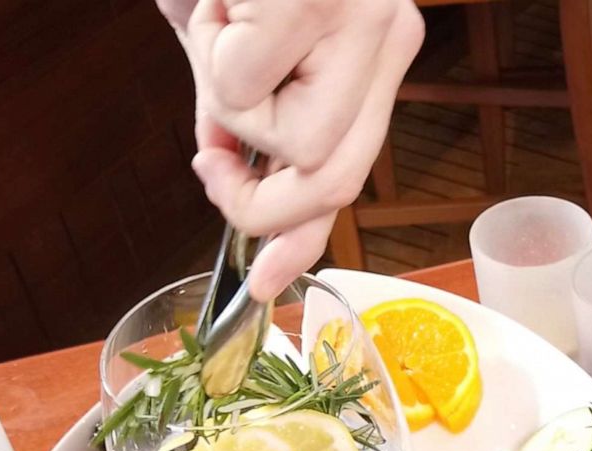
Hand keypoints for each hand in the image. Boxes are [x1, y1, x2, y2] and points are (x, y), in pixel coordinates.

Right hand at [160, 0, 423, 299]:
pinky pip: (244, 89)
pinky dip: (207, 52)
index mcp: (375, 51)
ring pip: (292, 146)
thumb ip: (246, 116)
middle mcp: (384, 39)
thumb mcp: (236, 40)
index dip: (301, 240)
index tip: (263, 283)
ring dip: (224, 106)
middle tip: (213, 163)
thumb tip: (227, 173)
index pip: (349, 173)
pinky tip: (218, 6)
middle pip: (332, 184)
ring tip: (218, 32)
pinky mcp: (315, 5)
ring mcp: (363, 23)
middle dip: (253, 198)